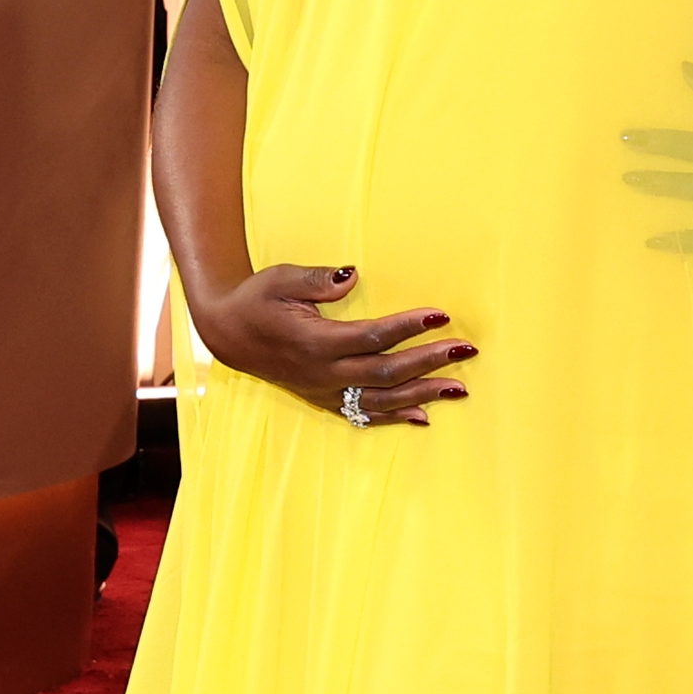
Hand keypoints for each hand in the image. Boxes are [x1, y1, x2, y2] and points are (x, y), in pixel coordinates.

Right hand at [190, 261, 474, 426]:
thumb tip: (351, 275)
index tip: (441, 314)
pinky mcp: (322, 399)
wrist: (227, 333)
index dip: (409, 326)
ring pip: (381, 400)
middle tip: (465, 349)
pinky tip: (424, 416)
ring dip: (422, 395)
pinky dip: (395, 418)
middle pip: (386, 372)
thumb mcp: (281, 279)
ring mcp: (323, 391)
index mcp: (315, 341)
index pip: (373, 336)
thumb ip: (317, 279)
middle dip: (429, 362)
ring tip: (459, 388)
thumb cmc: (257, 299)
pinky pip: (364, 415)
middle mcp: (323, 373)